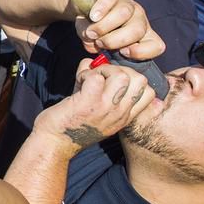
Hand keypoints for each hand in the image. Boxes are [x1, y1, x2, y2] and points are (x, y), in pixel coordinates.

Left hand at [33, 64, 156, 152]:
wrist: (55, 142)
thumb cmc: (73, 122)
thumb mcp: (99, 109)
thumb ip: (105, 86)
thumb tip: (97, 61)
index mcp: (124, 115)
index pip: (148, 92)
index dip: (133, 78)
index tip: (114, 79)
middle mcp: (119, 113)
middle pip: (140, 80)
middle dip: (121, 69)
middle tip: (103, 76)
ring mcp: (105, 108)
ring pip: (122, 76)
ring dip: (105, 70)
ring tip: (92, 78)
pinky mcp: (87, 103)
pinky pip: (96, 77)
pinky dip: (87, 74)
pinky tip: (80, 82)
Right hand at [72, 0, 164, 60]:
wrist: (81, 10)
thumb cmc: (95, 31)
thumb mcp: (99, 45)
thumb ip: (99, 48)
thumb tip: (95, 45)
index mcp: (142, 35)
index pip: (156, 45)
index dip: (142, 52)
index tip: (122, 53)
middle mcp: (138, 18)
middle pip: (138, 29)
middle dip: (116, 40)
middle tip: (99, 43)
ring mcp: (127, 2)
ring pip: (124, 13)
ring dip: (104, 27)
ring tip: (91, 32)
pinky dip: (100, 9)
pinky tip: (92, 16)